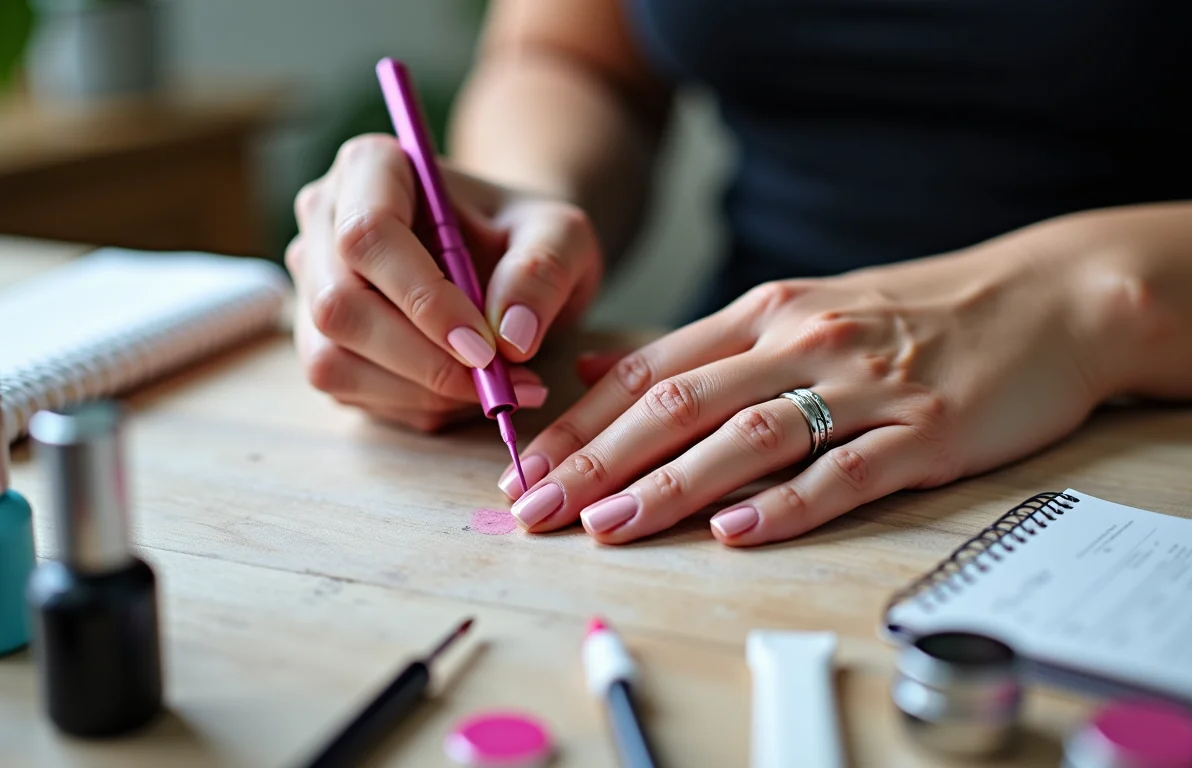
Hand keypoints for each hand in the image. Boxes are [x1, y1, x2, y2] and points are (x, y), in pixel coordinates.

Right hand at [287, 134, 603, 430]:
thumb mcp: (562, 237)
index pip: (368, 234)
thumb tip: (511, 338)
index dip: (421, 298)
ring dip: (420, 392)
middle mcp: (324, 222)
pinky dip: (414, 406)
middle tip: (502, 384)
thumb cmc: (528, 236)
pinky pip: (349, 392)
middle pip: (339, 305)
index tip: (486, 346)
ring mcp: (312, 285)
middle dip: (422, 360)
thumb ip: (544, 271)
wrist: (510, 259)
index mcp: (370, 167)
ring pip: (333, 359)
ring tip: (499, 390)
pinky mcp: (320, 342)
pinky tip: (467, 392)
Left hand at [500, 228, 1127, 545]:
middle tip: (535, 509)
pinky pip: (843, 472)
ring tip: (606, 526)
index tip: (524, 467)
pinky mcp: (924, 432)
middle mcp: (801, 343)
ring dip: (667, 487)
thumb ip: (700, 345)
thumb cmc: (910, 312)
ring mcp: (863, 387)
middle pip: (677, 404)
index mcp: (764, 314)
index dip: (579, 423)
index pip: (649, 371)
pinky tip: (733, 533)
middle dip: (596, 461)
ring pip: (746, 438)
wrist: (1044, 299)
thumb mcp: (796, 308)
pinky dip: (784, 504)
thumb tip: (598, 370)